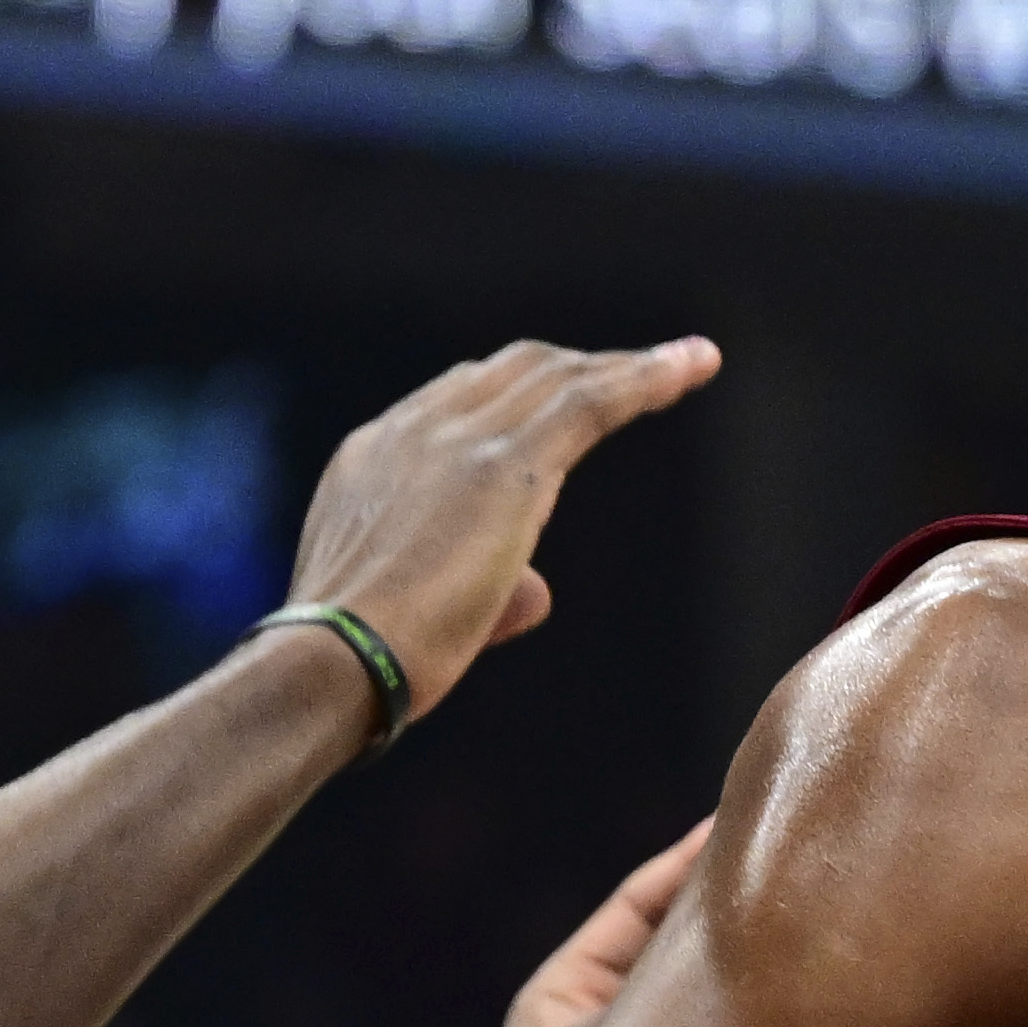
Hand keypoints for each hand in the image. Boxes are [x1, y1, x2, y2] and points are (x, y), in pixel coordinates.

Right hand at [281, 339, 720, 732]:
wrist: (334, 660)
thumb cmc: (363, 664)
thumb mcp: (415, 613)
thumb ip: (485, 593)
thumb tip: (537, 594)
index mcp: (373, 459)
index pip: (457, 403)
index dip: (516, 398)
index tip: (561, 400)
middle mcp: (412, 430)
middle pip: (510, 372)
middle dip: (575, 368)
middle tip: (635, 376)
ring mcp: (457, 439)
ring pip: (556, 377)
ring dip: (626, 367)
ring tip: (689, 362)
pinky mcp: (507, 466)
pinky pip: (591, 403)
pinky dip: (647, 380)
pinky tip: (694, 367)